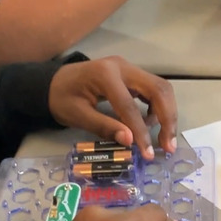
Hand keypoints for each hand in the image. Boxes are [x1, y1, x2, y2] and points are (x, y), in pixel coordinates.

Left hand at [48, 56, 176, 159]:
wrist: (52, 82)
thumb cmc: (61, 98)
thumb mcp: (77, 116)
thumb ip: (104, 127)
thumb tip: (129, 142)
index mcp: (105, 75)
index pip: (130, 106)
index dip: (141, 132)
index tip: (148, 154)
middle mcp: (122, 67)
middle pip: (157, 89)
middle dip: (167, 118)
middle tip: (168, 145)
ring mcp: (128, 68)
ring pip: (160, 88)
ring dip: (167, 113)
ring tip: (163, 138)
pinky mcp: (130, 75)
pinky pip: (153, 89)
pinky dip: (158, 107)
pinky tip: (149, 123)